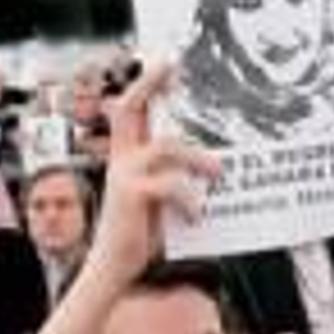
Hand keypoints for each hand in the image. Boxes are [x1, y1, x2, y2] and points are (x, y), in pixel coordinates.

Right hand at [88, 62, 221, 287]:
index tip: (166, 65)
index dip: (145, 87)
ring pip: (167, 148)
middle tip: (172, 65)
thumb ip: (176, 182)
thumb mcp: (159, 204)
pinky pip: (170, 186)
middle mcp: (121, 162)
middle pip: (130, 110)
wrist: (114, 268)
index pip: (130, 113)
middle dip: (149, 84)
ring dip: (198, 159)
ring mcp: (124, 176)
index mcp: (127, 160)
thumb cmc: (140, 237)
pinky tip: (197, 218)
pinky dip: (190, 201)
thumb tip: (216, 168)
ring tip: (219, 174)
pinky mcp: (132, 196)